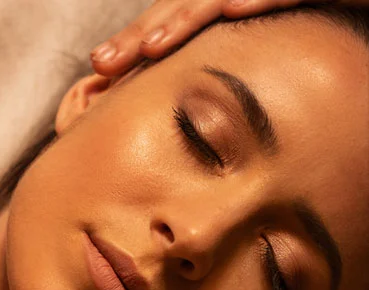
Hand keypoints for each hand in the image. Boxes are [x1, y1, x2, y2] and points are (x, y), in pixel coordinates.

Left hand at [90, 0, 360, 76]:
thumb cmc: (343, 45)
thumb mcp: (279, 64)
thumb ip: (238, 77)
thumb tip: (194, 121)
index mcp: (239, 7)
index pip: (179, 19)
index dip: (139, 42)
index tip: (102, 72)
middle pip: (190, 2)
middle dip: (144, 32)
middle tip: (105, 63)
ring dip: (187, 15)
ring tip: (153, 46)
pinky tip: (236, 9)